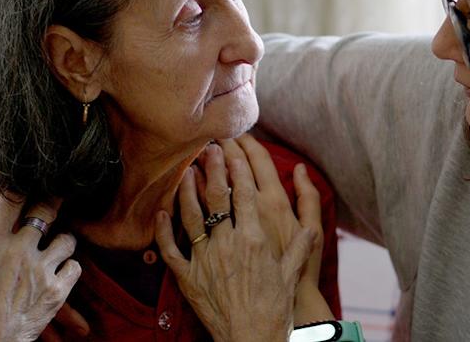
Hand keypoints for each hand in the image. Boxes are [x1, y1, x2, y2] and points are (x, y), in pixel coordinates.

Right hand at [0, 161, 90, 337]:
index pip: (11, 199)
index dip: (23, 184)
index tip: (31, 178)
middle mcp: (18, 249)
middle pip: (46, 211)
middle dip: (54, 200)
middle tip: (59, 196)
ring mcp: (40, 269)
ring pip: (67, 238)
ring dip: (64, 241)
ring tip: (60, 246)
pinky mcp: (56, 291)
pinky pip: (75, 267)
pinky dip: (70, 269)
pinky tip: (63, 272)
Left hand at [155, 143, 315, 341]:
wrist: (251, 339)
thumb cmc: (275, 309)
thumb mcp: (293, 274)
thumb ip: (301, 244)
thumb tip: (309, 223)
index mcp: (255, 239)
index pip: (244, 195)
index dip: (238, 169)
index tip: (234, 150)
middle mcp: (228, 244)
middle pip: (217, 198)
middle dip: (212, 169)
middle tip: (208, 147)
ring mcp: (205, 259)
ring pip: (191, 216)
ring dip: (187, 191)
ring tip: (186, 170)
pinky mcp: (188, 277)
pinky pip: (171, 249)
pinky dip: (163, 229)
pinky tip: (160, 211)